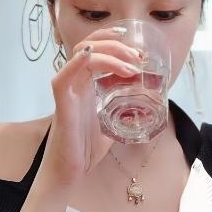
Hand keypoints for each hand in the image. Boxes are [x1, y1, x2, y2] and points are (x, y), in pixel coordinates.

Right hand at [40, 27, 143, 185]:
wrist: (70, 170)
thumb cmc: (86, 147)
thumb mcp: (113, 122)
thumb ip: (126, 110)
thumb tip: (150, 104)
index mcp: (86, 83)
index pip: (96, 48)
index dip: (114, 41)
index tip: (137, 48)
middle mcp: (76, 81)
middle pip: (90, 45)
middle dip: (116, 44)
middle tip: (138, 56)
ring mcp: (67, 89)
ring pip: (82, 55)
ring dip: (109, 55)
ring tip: (131, 67)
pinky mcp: (62, 102)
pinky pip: (63, 77)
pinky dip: (76, 63)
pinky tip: (89, 56)